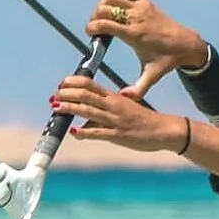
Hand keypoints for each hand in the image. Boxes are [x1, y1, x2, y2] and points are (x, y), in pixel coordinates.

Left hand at [51, 76, 187, 151]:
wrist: (164, 130)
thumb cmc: (143, 120)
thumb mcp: (124, 110)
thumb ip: (104, 112)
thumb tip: (84, 122)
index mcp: (114, 97)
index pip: (90, 83)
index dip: (73, 82)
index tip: (61, 84)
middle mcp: (113, 105)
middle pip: (86, 94)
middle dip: (67, 94)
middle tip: (54, 95)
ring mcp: (115, 120)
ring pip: (88, 111)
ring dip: (70, 108)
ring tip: (56, 107)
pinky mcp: (118, 135)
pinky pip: (98, 133)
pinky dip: (84, 132)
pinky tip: (73, 132)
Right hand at [86, 0, 206, 98]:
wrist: (186, 45)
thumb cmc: (166, 61)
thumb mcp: (151, 76)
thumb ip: (138, 89)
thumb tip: (124, 97)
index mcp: (134, 35)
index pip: (106, 24)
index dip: (92, 27)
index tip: (90, 34)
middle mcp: (136, 18)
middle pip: (105, 7)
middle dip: (95, 15)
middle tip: (96, 25)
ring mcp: (141, 7)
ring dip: (103, 3)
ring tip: (103, 15)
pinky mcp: (146, 1)